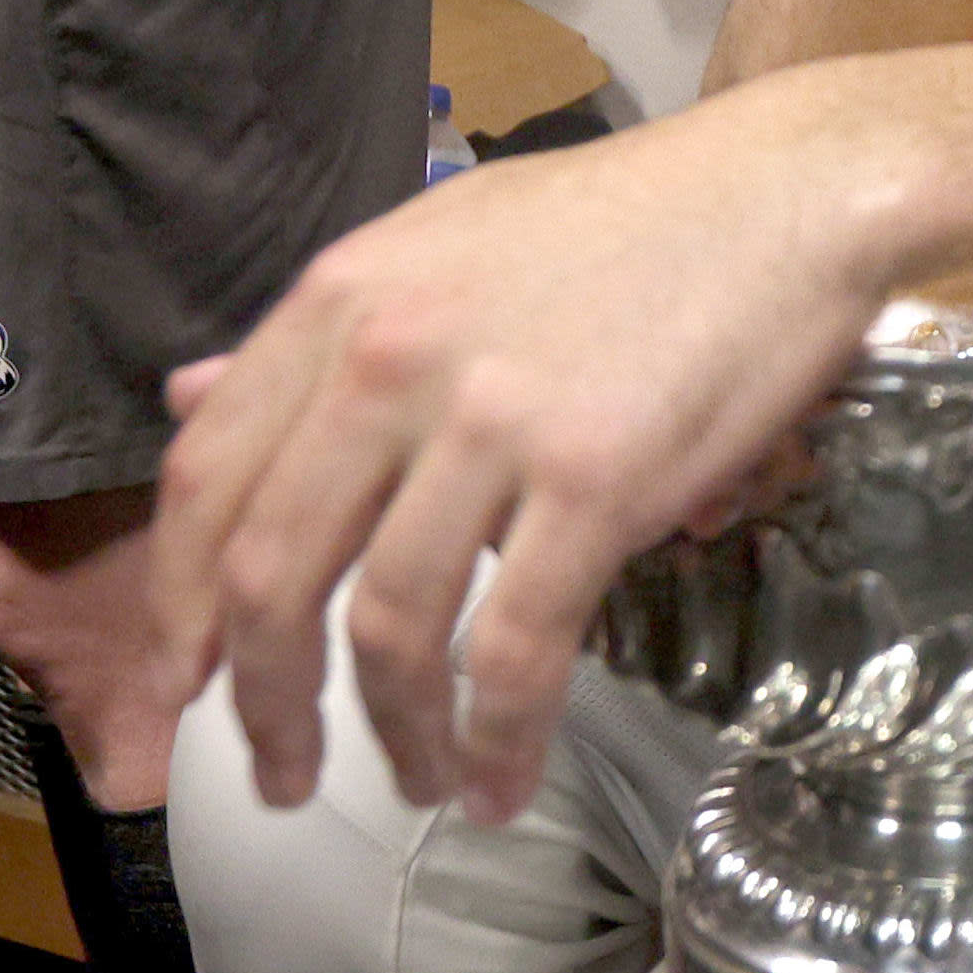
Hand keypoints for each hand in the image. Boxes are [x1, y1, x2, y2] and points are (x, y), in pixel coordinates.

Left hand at [149, 76, 917, 824]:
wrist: (796, 188)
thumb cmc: (639, 213)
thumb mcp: (445, 242)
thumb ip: (324, 333)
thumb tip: (190, 395)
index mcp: (343, 299)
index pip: (204, 477)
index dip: (177, 601)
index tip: (188, 681)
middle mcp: (391, 359)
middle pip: (272, 573)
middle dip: (262, 703)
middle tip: (283, 776)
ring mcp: (493, 420)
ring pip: (389, 627)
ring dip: (391, 736)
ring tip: (418, 784)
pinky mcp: (598, 478)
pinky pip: (519, 645)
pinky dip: (501, 738)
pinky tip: (501, 781)